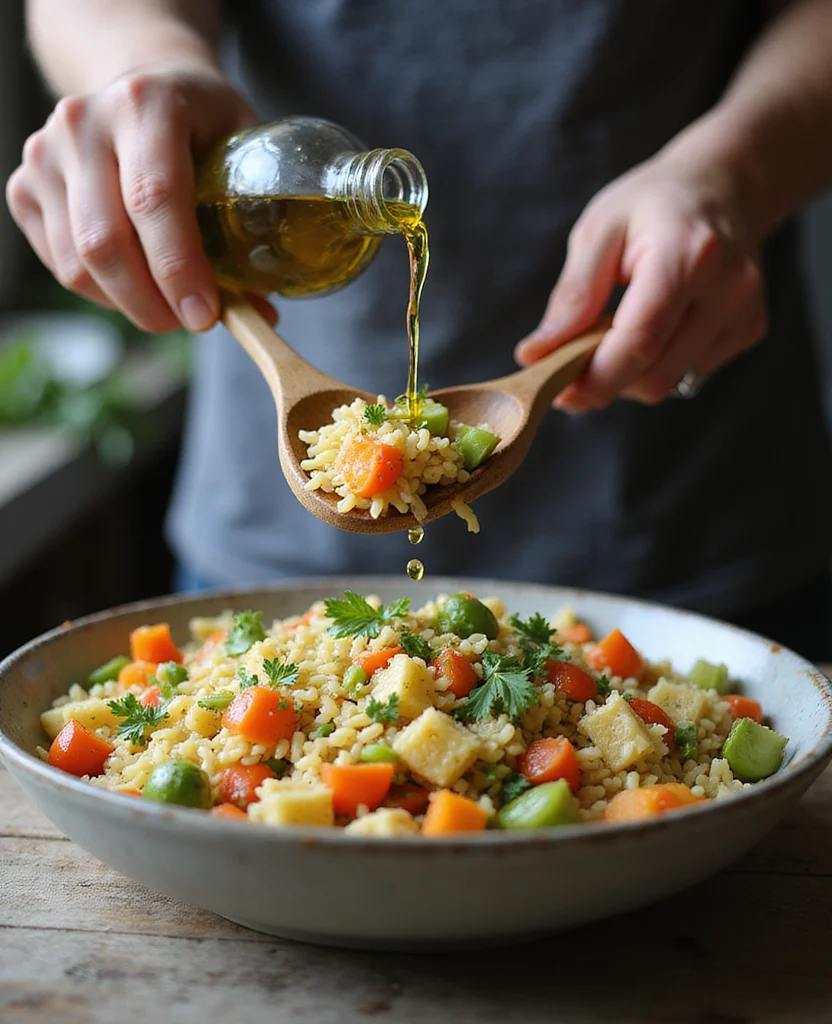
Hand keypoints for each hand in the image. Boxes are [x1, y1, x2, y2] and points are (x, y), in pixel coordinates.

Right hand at [6, 66, 274, 332]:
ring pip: (78, 264)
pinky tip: (135, 284)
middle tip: (189, 323)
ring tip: (167, 307)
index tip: (204, 316)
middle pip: (106, 240)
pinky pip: (60, 266)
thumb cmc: (204, 130)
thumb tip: (258, 315)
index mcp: (146, 103)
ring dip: (128, 304)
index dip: (178, 267)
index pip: (154, 197)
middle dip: (152, 302)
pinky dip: (102, 293)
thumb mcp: (243, 155)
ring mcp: (45, 153)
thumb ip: (252, 224)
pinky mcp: (24, 186)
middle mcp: (83, 121)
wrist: (143, 89)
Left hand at [514, 150, 767, 410]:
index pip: (640, 341)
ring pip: (671, 381)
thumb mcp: (599, 231)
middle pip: (655, 373)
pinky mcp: (749, 328)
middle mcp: (727, 288)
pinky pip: (691, 371)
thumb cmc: (653, 203)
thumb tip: (537, 353)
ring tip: (613, 333)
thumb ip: (573, 296)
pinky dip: (660, 364)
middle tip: (570, 364)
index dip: (595, 378)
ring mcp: (743, 312)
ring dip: (630, 375)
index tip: (557, 391)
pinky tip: (654, 327)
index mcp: (687, 255)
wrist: (723, 183)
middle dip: (605, 381)